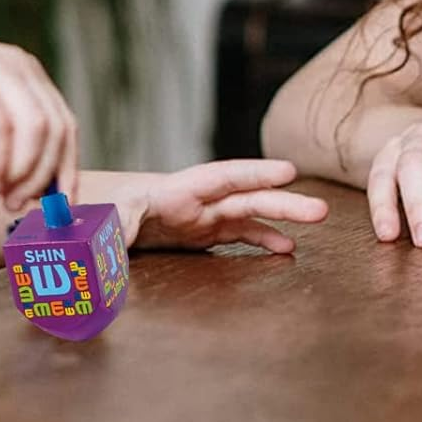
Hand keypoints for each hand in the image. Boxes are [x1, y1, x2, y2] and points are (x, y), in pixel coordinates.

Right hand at [0, 40, 76, 211]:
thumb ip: (13, 158)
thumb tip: (45, 199)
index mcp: (27, 75)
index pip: (65, 124)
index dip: (67, 168)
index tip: (62, 207)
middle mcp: (18, 65)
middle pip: (56, 127)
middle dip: (43, 175)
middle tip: (19, 205)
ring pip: (34, 127)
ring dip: (22, 171)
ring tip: (1, 196)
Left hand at [89, 159, 328, 253]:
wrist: (102, 213)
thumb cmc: (105, 211)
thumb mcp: (108, 220)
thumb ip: (117, 230)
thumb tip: (113, 249)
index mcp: (175, 191)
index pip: (219, 178)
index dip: (252, 174)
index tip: (286, 172)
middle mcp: (199, 198)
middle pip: (245, 196)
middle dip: (281, 200)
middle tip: (319, 208)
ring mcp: (206, 214)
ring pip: (251, 212)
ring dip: (283, 216)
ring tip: (317, 218)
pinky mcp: (207, 231)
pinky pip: (241, 233)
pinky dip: (265, 238)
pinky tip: (287, 248)